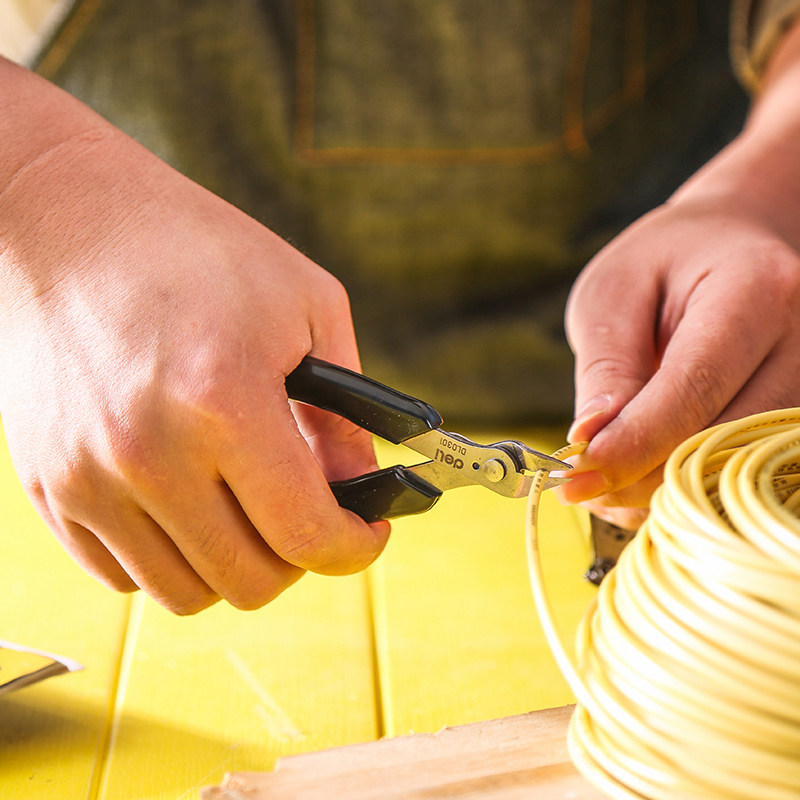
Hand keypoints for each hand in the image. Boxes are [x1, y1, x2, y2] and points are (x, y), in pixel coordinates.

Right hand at [0, 63, 387, 613]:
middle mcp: (148, 454)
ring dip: (234, 565)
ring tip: (247, 510)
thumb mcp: (306, 307)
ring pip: (185, 593)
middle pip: (249, 581)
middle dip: (299, 559)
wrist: (67, 223)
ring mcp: (87, 478)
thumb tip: (359, 488)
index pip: (306, 534)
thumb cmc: (198, 250)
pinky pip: (123, 574)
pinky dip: (171, 558)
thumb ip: (344, 412)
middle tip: (309, 516)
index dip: (354, 548)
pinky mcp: (49, 486)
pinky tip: (189, 505)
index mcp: (224, 401)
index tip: (366, 535)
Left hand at [559, 18, 799, 528]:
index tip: (569, 483)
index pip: (688, 398)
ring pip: (748, 459)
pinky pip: (761, 455)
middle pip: (724, 440)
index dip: (625, 452)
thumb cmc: (665, 255)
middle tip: (585, 492)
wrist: (738, 234)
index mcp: (754, 295)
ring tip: (612, 485)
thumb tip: (595, 445)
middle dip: (649, 478)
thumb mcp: (611, 294)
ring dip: (674, 485)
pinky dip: (701, 475)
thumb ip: (610, 368)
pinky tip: (654, 473)